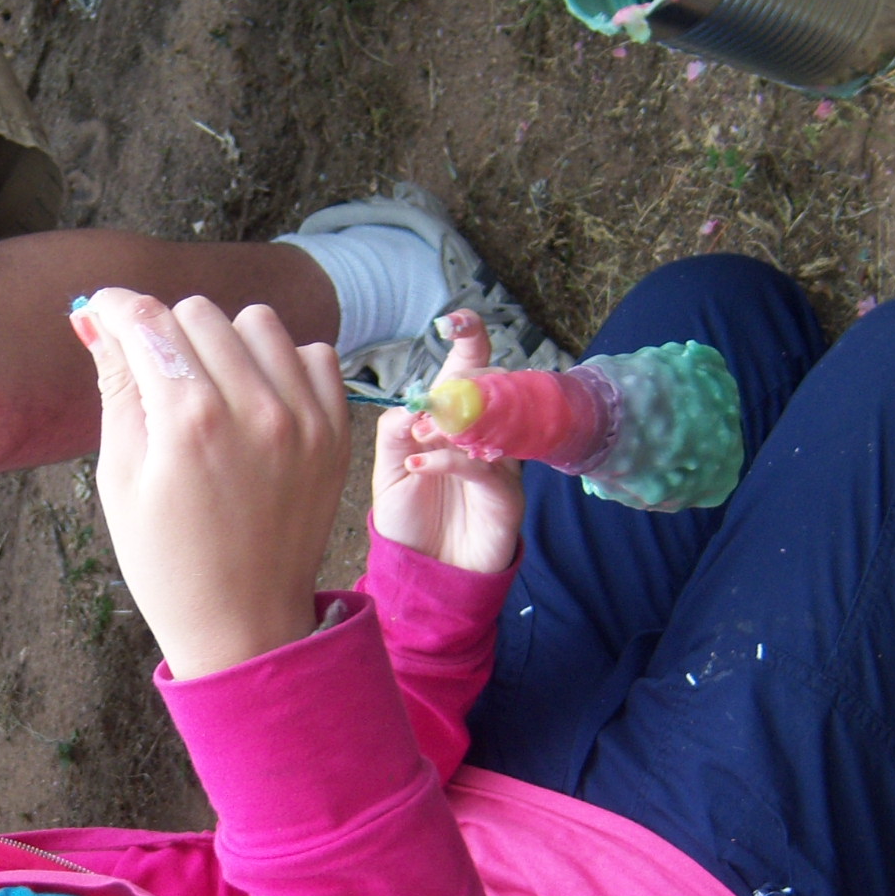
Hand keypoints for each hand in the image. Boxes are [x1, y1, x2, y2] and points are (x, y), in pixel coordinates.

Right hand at [78, 289, 347, 678]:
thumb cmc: (167, 561)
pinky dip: (282, 364)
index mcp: (188, 421)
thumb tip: (92, 320)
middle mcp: (253, 408)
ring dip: (227, 342)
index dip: (114, 307)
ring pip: (258, 322)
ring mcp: (304, 418)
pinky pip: (313, 354)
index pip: (147, 320)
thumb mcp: (121, 477)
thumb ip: (115, 388)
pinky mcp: (336, 431)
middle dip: (167, 332)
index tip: (103, 314)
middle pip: (198, 312)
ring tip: (211, 389)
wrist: (244, 623)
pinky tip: (258, 402)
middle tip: (156, 377)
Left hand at [371, 316, 524, 573]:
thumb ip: (395, 432)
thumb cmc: (408, 518)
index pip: (469, 366)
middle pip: (491, 386)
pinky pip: (483, 465)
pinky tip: (420, 465)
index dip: (469, 339)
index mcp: (454, 417)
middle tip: (425, 410)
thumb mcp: (389, 470)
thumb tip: (412, 404)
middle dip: (459, 388)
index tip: (455, 322)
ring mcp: (500, 462)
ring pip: (493, 421)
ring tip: (419, 437)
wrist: (425, 573)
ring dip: (454, 423)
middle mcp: (483, 432)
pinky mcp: (505, 494)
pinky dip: (449, 461)